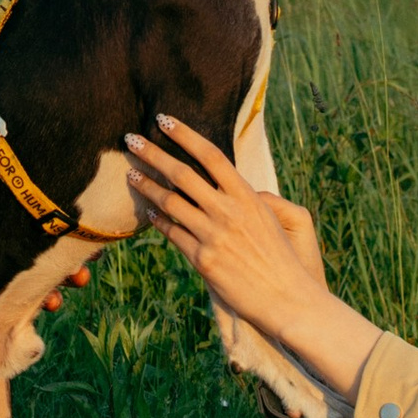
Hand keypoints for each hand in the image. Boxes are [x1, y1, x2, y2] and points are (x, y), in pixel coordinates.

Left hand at [124, 117, 382, 402]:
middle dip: (152, 154)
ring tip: (131, 175)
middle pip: (182, 174)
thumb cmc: (281, 259)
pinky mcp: (203, 260)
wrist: (287, 298)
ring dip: (147, 186)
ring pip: (170, 203)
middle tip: (130, 139)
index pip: (211, 155)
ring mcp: (214, 236)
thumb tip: (230, 186)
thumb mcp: (272, 220)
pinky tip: (150, 214)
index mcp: (247, 196)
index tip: (164, 120)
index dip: (185, 134)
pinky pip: (173, 234)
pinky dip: (159, 221)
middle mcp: (228, 211)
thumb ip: (249, 199)